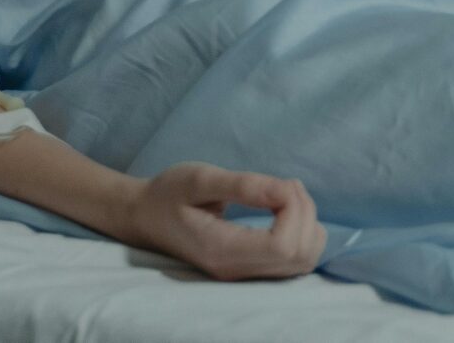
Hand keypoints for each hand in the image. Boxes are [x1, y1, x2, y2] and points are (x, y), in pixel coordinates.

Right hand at [121, 162, 325, 279]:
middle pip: (299, 254)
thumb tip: (284, 191)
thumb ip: (242, 186)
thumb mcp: (199, 178)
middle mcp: (236, 270)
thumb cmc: (168, 194)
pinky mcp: (251, 269)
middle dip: (304, 212)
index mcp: (222, 250)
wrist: (145, 218)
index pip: (283, 246)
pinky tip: (285, 211)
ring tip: (285, 195)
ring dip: (308, 222)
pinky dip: (304, 233)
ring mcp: (245, 274)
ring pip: (304, 260)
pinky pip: (296, 261)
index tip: (279, 184)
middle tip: (284, 184)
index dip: (294, 210)